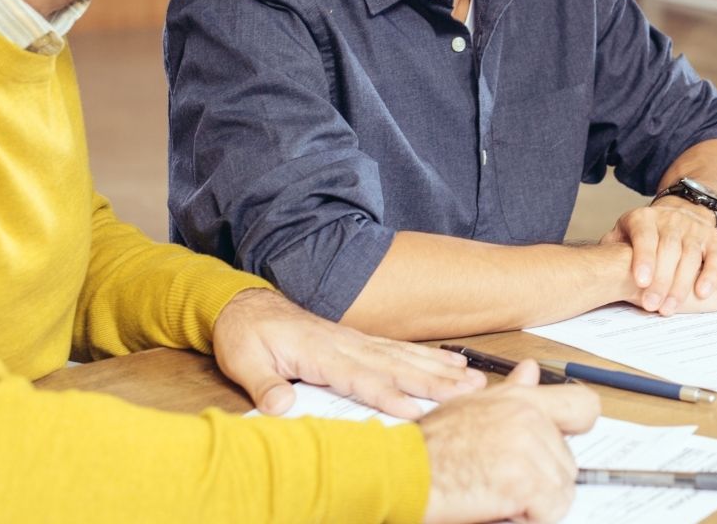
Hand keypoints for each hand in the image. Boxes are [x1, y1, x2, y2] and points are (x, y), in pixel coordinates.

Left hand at [211, 288, 484, 418]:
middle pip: (396, 365)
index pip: (361, 378)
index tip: (418, 411)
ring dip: (440, 370)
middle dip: (435, 381)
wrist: (244, 306)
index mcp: (320, 351)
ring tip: (473, 379)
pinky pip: (399, 349)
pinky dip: (427, 357)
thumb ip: (264, 385)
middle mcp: (346, 344)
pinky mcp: (358, 342)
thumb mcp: (243, 361)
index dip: (390, 395)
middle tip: (471, 392)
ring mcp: (355, 341)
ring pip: (404, 356)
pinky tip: (451, 362)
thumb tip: (283, 406)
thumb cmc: (245, 335)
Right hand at [420, 360, 599, 523]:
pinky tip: (500, 506)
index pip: (583, 405)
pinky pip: (552, 511)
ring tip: (498, 490)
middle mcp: (529, 418)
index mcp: (521, 398)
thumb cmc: (431, 444)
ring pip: (562, 490)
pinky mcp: (523, 482)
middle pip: (569, 462)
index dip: (580, 429)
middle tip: (504, 478)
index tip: (562, 447)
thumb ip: (510, 392)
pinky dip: (530, 518)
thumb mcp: (472, 405)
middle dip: (543, 479)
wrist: (404, 471)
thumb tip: (531, 371)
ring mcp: (528, 448)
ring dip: (534, 501)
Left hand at [604, 200, 716, 314]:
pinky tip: (702, 294)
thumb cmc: (644, 235)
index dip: (643, 258)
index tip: (640, 282)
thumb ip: (612, 249)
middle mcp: (671, 219)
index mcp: (644, 218)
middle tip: (651, 306)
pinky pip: (715, 258)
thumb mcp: (623, 234)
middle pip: (669, 249)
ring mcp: (694, 228)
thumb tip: (598, 268)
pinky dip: (710, 276)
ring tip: (669, 308)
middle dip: (660, 281)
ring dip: (680, 285)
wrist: (679, 212)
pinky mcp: (713, 239)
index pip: (645, 235)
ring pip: (690, 255)